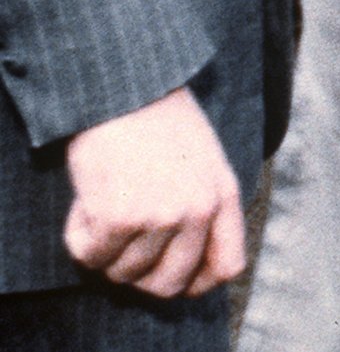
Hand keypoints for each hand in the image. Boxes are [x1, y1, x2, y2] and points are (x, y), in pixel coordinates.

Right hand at [61, 89, 244, 299]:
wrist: (124, 88)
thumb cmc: (159, 120)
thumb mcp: (203, 160)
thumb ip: (203, 206)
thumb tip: (186, 262)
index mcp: (223, 196)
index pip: (226, 266)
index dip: (196, 283)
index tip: (171, 278)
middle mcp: (197, 211)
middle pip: (167, 284)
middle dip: (138, 275)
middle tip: (121, 247)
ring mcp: (159, 216)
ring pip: (123, 273)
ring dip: (106, 250)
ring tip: (106, 207)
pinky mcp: (118, 217)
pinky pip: (90, 256)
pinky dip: (79, 237)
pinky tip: (87, 202)